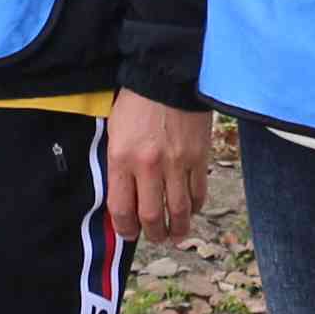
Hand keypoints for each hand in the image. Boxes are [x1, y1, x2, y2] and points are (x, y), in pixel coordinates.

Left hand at [105, 91, 214, 245]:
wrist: (168, 76)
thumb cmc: (137, 103)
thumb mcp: (115, 133)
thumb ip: (119, 166)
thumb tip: (126, 197)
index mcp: (122, 159)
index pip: (121, 208)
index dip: (126, 228)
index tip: (130, 233)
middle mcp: (149, 165)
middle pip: (152, 216)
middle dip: (153, 233)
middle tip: (155, 237)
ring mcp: (177, 162)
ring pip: (179, 209)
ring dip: (178, 228)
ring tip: (176, 235)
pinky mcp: (199, 156)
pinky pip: (198, 191)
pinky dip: (195, 206)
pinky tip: (191, 210)